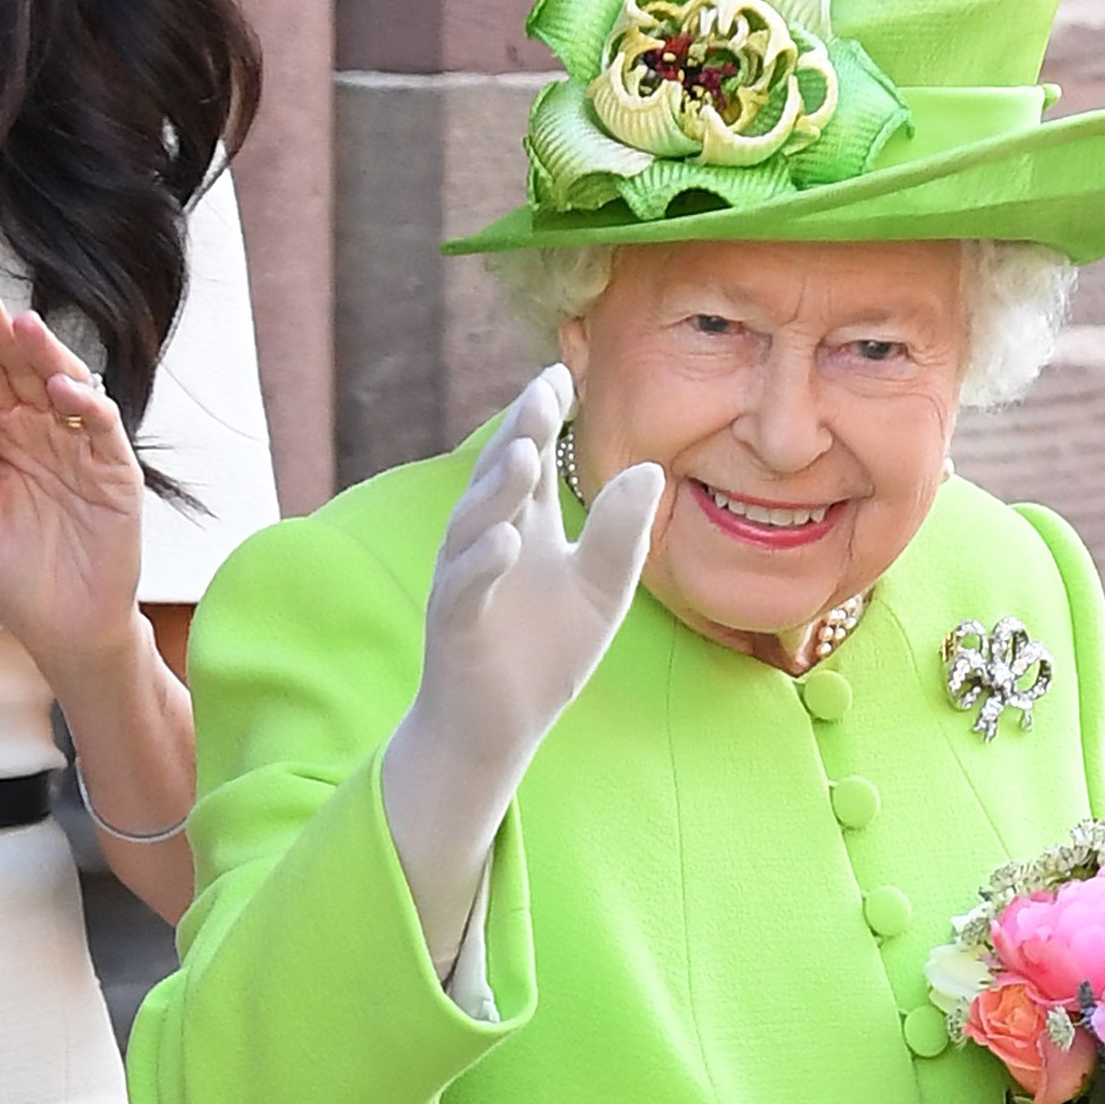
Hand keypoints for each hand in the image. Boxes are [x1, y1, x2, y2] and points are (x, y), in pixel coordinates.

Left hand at [0, 294, 144, 687]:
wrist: (61, 629)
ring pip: (67, 387)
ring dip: (47, 356)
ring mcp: (81, 450)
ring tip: (24, 328)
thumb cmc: (11, 578)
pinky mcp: (115, 472)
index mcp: (5, 442)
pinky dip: (87, 405)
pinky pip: (104, 429)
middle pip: (24, 374)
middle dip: (6, 339)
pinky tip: (60, 389)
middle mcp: (44, 436)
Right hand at [381, 365, 662, 965]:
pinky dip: (483, 562)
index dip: (541, 418)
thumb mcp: (601, 591)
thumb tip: (648, 468)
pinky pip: (466, 586)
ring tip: (526, 452)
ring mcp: (466, 579)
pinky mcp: (455, 624)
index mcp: (522, 526)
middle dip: (519, 433)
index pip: (530, 460)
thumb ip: (619, 534)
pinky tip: (505, 539)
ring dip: (498, 487)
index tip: (563, 375)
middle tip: (544, 393)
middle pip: (501, 476)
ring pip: (475, 521)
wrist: (497, 728)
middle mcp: (486, 540)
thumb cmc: (544, 654)